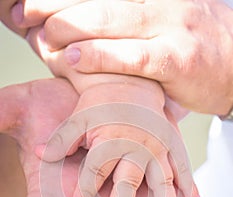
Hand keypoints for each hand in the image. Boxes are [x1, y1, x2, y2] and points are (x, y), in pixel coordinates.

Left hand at [30, 0, 232, 114]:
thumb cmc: (191, 46)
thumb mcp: (161, 21)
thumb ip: (126, 19)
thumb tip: (86, 23)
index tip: (29, 1)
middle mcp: (160, 2)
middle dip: (55, 5)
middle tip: (22, 12)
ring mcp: (171, 29)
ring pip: (112, 22)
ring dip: (70, 26)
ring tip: (38, 31)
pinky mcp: (178, 59)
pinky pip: (134, 57)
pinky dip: (103, 56)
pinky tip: (75, 59)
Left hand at [35, 80, 199, 196]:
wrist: (128, 78)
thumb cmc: (99, 102)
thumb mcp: (77, 118)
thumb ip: (60, 140)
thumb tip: (38, 154)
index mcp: (110, 137)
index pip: (95, 170)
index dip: (85, 190)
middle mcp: (136, 144)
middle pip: (129, 180)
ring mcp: (157, 145)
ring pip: (162, 179)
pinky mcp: (171, 144)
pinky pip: (183, 166)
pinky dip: (188, 185)